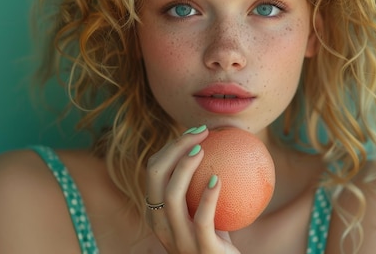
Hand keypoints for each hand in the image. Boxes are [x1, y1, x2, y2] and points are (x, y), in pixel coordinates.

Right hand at [145, 125, 240, 253]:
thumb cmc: (218, 236)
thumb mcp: (206, 208)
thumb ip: (204, 183)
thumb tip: (222, 143)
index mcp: (157, 212)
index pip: (153, 171)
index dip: (170, 146)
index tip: (195, 132)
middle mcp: (161, 224)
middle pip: (155, 176)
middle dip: (174, 148)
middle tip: (200, 134)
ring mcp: (178, 239)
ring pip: (171, 196)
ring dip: (185, 167)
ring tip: (202, 150)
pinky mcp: (201, 249)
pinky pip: (201, 219)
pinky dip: (208, 196)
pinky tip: (218, 179)